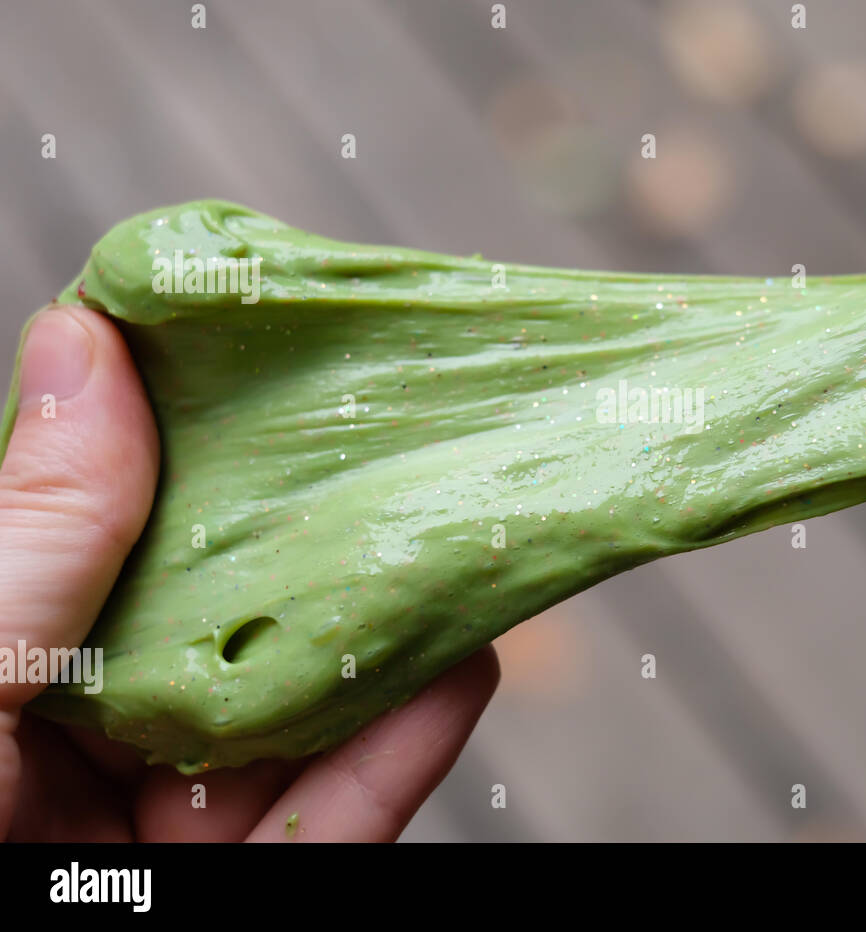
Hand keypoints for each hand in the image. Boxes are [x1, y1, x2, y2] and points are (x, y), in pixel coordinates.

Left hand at [0, 306, 497, 839]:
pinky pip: (335, 818)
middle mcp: (83, 745)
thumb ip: (34, 531)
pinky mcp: (243, 889)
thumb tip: (85, 345)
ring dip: (384, 632)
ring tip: (454, 534)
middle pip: (222, 624)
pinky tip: (463, 664)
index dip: (180, 445)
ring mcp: (168, 829)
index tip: (253, 350)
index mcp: (0, 679)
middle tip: (390, 439)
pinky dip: (404, 746)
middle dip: (311, 536)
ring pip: (297, 716)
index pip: (108, 538)